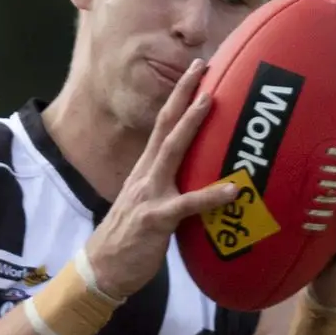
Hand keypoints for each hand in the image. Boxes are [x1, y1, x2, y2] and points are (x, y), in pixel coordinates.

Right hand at [85, 62, 236, 298]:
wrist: (101, 270)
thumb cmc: (128, 241)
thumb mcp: (147, 206)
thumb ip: (168, 189)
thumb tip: (196, 180)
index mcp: (145, 171)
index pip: (162, 126)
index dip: (178, 98)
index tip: (195, 73)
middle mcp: (145, 176)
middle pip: (165, 126)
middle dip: (183, 94)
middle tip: (202, 65)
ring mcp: (149, 195)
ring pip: (172, 152)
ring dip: (192, 124)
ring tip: (213, 101)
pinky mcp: (155, 220)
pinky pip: (187, 204)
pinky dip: (211, 196)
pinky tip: (234, 190)